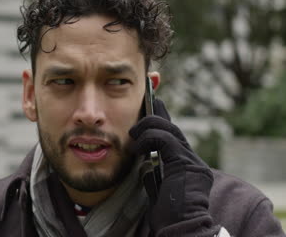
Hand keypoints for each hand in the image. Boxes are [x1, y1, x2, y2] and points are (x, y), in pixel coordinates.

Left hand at [129, 99, 220, 235]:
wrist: (181, 228)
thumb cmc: (169, 215)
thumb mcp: (158, 188)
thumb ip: (155, 173)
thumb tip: (145, 162)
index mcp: (187, 166)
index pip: (174, 137)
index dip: (163, 121)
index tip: (153, 108)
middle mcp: (193, 161)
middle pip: (174, 129)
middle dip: (158, 114)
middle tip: (148, 102)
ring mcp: (192, 162)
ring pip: (171, 130)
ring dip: (149, 126)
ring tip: (134, 132)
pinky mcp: (186, 164)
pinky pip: (166, 140)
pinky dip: (150, 138)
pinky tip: (138, 146)